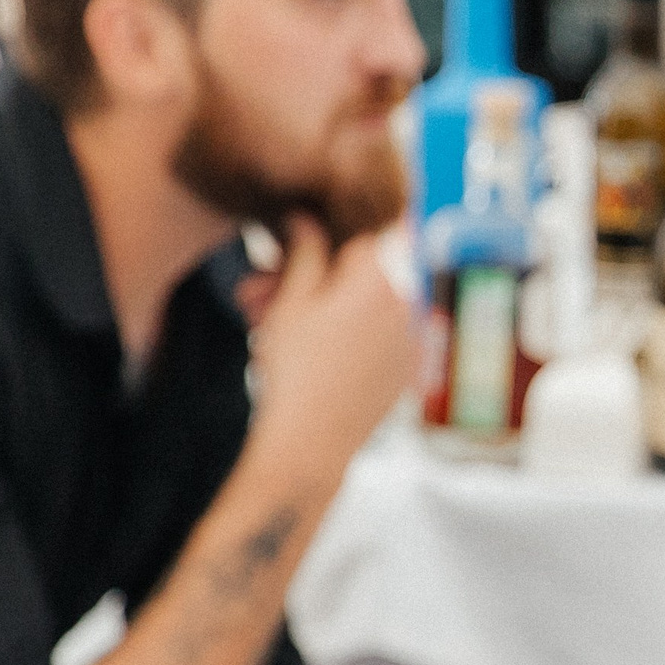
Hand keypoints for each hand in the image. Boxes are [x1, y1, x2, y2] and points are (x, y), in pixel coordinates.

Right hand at [246, 215, 412, 465]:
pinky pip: (372, 336)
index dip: (334, 225)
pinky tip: (295, 345)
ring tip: (259, 320)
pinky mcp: (403, 370)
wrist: (310, 447)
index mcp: (381, 281)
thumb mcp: (290, 303)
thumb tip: (308, 218)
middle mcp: (407, 306)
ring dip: (313, 304)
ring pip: (360, 305)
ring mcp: (409, 340)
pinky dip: (340, 333)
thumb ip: (305, 252)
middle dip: (306, 274)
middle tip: (255, 290)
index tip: (306, 227)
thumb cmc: (294, 373)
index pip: (369, 227)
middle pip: (358, 272)